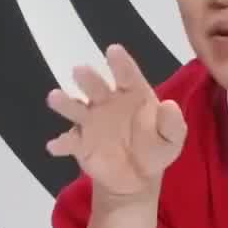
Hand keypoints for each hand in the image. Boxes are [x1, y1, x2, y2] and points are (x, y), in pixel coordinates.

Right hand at [45, 44, 186, 198]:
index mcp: (133, 95)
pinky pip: (69, 141)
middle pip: (97, 87)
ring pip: (76, 108)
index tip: (113, 50)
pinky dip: (62, 143)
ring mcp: (91, 122)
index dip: (121, 63)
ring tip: (55, 97)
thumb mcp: (172, 139)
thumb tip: (170, 105)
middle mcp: (108, 102)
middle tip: (79, 70)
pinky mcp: (80, 143)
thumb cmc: (156, 148)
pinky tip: (56, 146)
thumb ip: (172, 123)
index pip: (127, 75)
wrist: (137, 176)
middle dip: (88, 79)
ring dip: (66, 103)